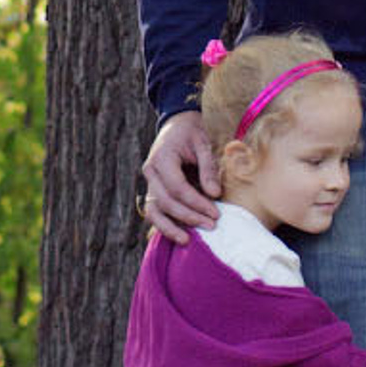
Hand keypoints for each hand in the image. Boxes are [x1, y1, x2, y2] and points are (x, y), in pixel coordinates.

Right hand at [140, 110, 221, 238]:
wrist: (176, 125)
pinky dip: (164, 225)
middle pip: (166, 201)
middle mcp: (150, 172)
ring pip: (154, 211)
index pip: (177, 187)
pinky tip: (178, 235)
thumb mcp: (203, 144)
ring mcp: (149, 182)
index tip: (216, 213)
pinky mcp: (153, 190)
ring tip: (187, 241)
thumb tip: (214, 194)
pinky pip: (154, 211)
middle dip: (189, 216)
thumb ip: (208, 168)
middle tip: (211, 226)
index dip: (196, 203)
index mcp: (161, 158)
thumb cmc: (192, 133)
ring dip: (169, 228)